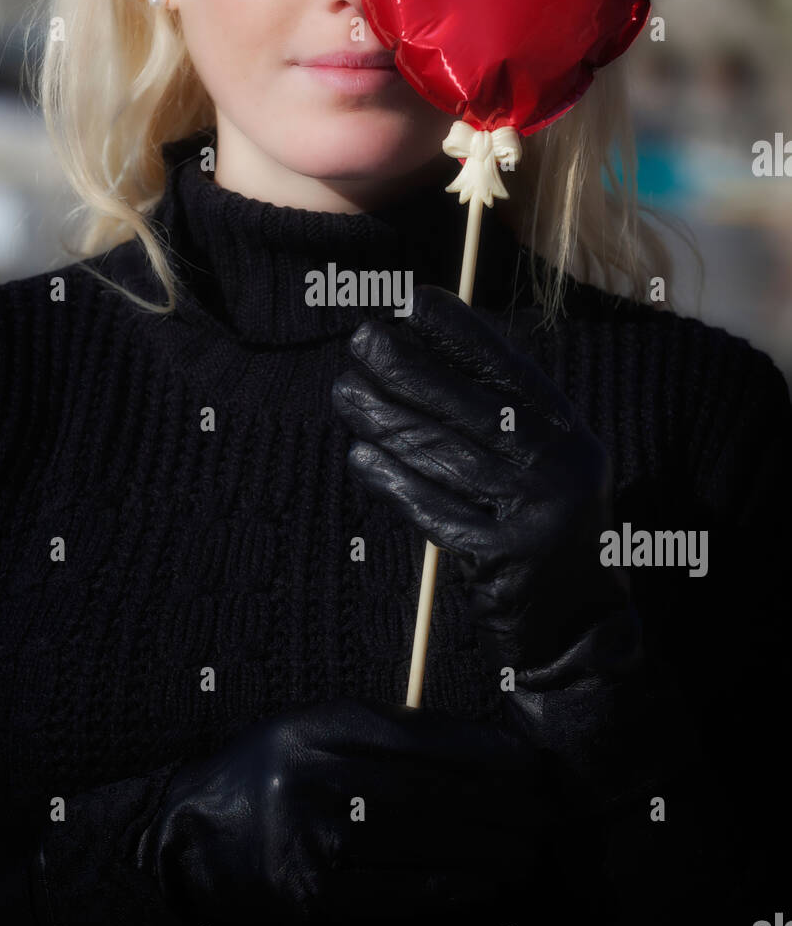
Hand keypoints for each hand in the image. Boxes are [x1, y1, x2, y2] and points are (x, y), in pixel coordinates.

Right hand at [136, 696, 589, 925]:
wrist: (189, 842)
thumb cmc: (267, 779)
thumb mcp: (309, 734)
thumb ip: (377, 735)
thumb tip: (474, 753)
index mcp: (313, 727)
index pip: (414, 735)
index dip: (479, 749)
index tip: (525, 761)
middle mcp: (310, 779)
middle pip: (427, 789)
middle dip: (497, 802)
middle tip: (544, 808)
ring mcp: (310, 842)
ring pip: (421, 842)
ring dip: (487, 847)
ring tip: (527, 847)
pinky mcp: (311, 899)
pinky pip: (398, 893)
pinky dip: (449, 887)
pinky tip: (484, 882)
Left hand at [331, 283, 638, 689]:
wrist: (580, 626)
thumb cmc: (541, 527)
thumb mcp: (537, 462)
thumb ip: (494, 416)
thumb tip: (419, 352)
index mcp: (569, 432)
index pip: (510, 368)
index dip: (460, 330)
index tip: (412, 299)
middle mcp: (563, 466)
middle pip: (471, 405)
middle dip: (409, 368)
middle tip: (360, 339)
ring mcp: (537, 513)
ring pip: (445, 454)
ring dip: (386, 419)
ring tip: (345, 392)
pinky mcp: (506, 559)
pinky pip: (436, 511)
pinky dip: (394, 482)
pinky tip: (361, 457)